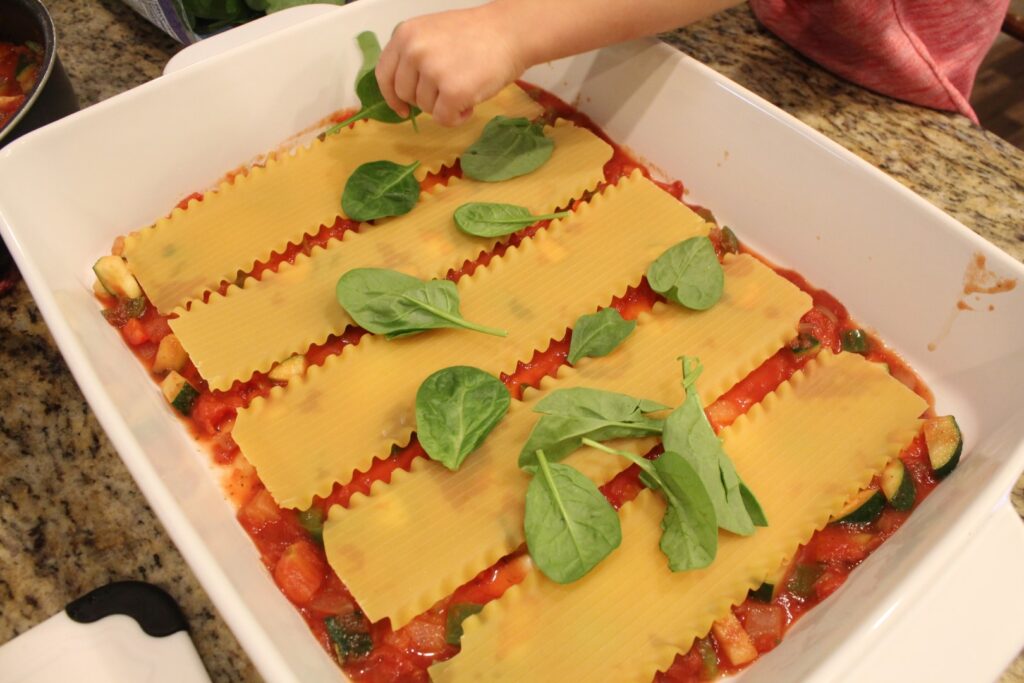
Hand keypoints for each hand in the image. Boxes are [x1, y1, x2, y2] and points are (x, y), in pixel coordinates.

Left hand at [376, 5, 524, 126]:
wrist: (511, 32)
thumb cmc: (477, 35)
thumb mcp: (433, 34)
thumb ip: (415, 55)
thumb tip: (403, 93)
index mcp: (405, 35)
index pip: (384, 74)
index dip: (391, 96)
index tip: (402, 108)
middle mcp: (414, 51)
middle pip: (405, 95)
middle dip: (426, 99)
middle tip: (449, 89)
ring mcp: (432, 71)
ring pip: (425, 108)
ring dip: (444, 106)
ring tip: (466, 88)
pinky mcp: (453, 91)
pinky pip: (443, 119)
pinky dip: (457, 117)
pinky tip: (470, 102)